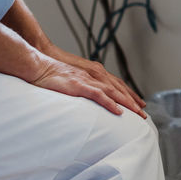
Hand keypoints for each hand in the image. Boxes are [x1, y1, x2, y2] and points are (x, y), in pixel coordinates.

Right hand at [31, 54, 146, 116]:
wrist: (37, 65)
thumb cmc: (49, 74)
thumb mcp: (69, 80)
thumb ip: (80, 86)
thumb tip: (85, 96)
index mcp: (91, 73)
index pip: (115, 84)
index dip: (127, 93)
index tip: (138, 103)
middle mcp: (92, 75)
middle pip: (118, 88)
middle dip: (132, 100)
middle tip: (144, 112)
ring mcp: (86, 79)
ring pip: (113, 92)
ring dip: (127, 103)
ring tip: (138, 113)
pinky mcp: (79, 85)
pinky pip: (98, 95)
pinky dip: (110, 103)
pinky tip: (118, 111)